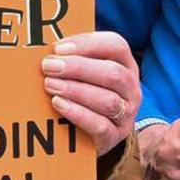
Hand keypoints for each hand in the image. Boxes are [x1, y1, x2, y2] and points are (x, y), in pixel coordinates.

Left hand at [38, 32, 141, 146]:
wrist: (95, 133)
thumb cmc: (85, 93)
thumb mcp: (85, 74)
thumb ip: (73, 58)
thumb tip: (48, 49)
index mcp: (126, 65)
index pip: (116, 46)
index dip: (87, 44)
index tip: (58, 48)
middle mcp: (131, 88)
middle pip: (113, 73)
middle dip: (78, 68)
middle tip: (49, 66)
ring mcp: (126, 114)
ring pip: (108, 101)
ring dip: (76, 91)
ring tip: (50, 85)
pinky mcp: (115, 136)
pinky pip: (100, 125)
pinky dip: (78, 113)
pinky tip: (58, 104)